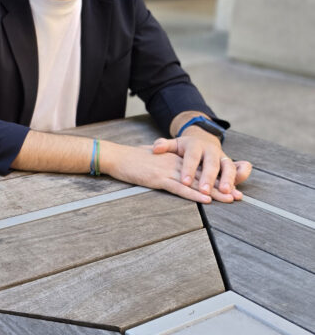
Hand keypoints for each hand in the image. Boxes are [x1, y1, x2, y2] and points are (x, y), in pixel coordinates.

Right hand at [102, 142, 249, 203]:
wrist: (116, 156)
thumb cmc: (132, 159)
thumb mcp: (153, 158)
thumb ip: (166, 163)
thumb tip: (173, 171)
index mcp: (175, 158)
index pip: (200, 170)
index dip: (217, 179)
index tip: (232, 187)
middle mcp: (175, 163)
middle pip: (202, 176)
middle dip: (222, 187)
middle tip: (239, 196)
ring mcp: (167, 170)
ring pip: (195, 183)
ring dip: (213, 192)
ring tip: (230, 200)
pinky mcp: (158, 178)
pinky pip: (180, 188)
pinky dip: (194, 194)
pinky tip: (205, 200)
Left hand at [152, 131, 251, 200]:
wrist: (202, 140)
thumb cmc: (184, 147)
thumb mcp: (174, 144)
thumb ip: (164, 146)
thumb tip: (155, 148)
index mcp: (195, 145)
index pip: (191, 158)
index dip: (189, 170)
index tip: (184, 182)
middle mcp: (211, 150)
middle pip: (211, 164)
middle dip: (208, 178)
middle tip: (204, 191)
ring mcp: (222, 157)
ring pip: (227, 167)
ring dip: (228, 180)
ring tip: (226, 193)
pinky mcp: (230, 164)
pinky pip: (238, 170)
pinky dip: (241, 178)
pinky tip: (239, 189)